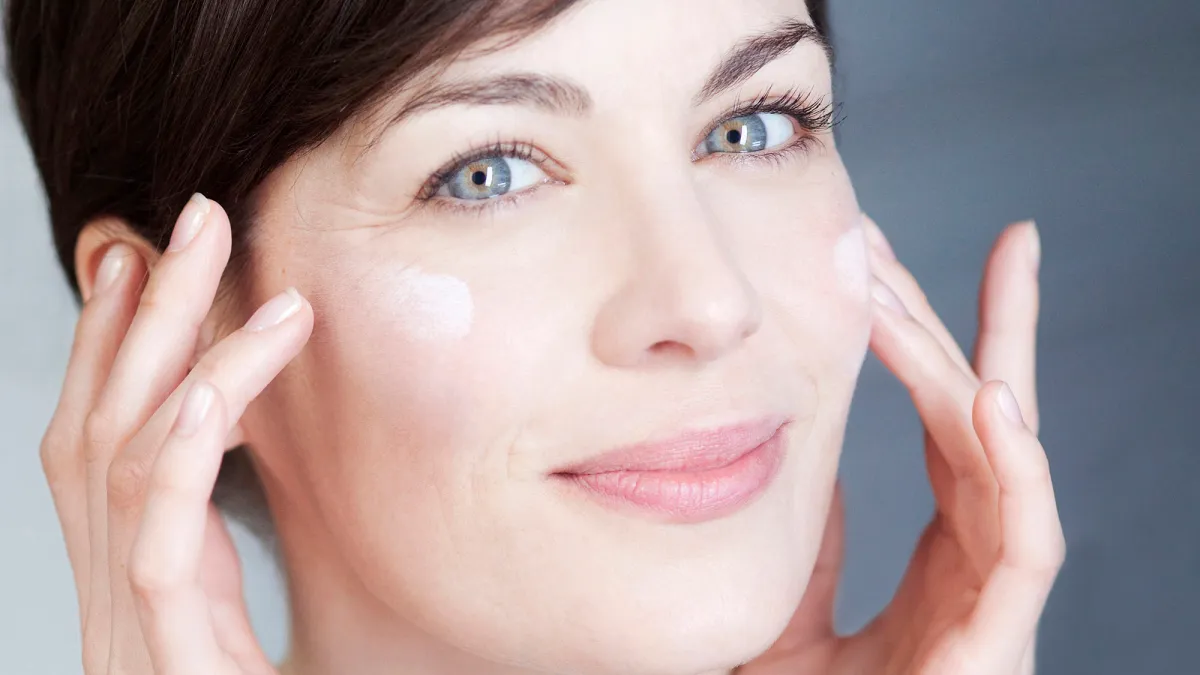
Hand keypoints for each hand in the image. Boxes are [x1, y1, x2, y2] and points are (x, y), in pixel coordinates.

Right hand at [40, 194, 312, 672]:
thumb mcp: (262, 634)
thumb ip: (254, 561)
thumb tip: (280, 471)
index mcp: (143, 587)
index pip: (112, 445)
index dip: (118, 350)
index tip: (144, 262)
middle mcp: (117, 598)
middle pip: (102, 428)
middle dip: (136, 319)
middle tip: (180, 222)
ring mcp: (127, 629)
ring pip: (118, 462)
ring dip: (166, 353)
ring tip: (216, 263)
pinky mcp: (161, 659)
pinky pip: (154, 541)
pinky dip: (178, 454)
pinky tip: (217, 387)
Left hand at [741, 216, 1062, 674]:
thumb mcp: (791, 614)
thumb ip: (810, 546)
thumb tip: (797, 468)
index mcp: (944, 547)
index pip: (954, 424)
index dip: (944, 343)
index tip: (916, 268)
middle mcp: (980, 558)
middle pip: (995, 421)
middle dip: (996, 325)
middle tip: (1010, 238)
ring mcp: (994, 595)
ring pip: (1009, 458)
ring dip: (999, 361)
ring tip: (1006, 270)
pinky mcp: (996, 639)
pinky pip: (1023, 544)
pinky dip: (1017, 471)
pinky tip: (993, 397)